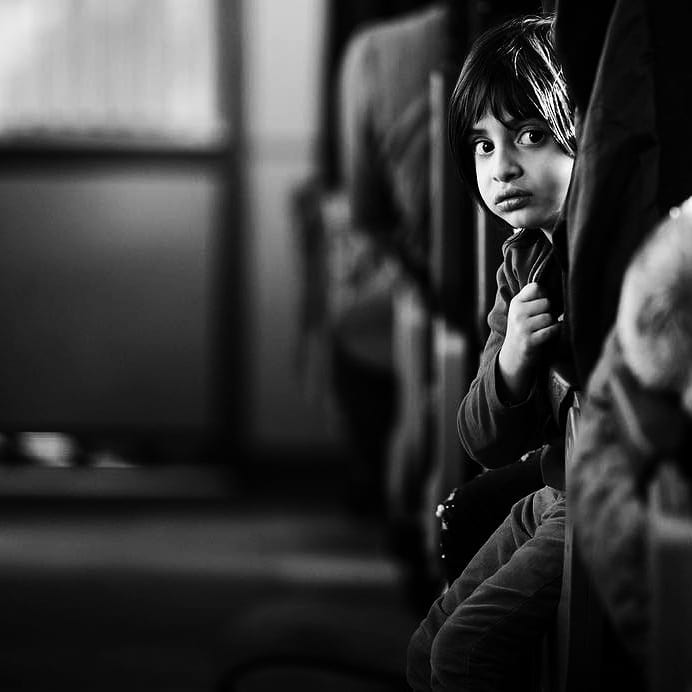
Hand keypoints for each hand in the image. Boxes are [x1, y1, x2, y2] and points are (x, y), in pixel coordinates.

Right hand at [498, 282, 559, 400]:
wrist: (513, 356)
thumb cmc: (524, 329)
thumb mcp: (522, 311)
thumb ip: (535, 298)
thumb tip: (560, 289)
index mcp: (516, 302)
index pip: (536, 287)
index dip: (544, 294)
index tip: (542, 304)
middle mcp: (517, 313)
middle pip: (546, 302)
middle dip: (550, 310)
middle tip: (544, 319)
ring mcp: (522, 327)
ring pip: (549, 317)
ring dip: (551, 324)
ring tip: (544, 328)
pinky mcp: (529, 341)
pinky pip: (551, 330)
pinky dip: (554, 332)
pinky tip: (550, 335)